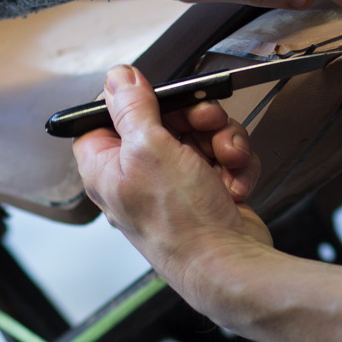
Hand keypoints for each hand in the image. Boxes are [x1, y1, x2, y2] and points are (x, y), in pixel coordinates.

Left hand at [71, 64, 271, 305]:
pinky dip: (235, 166)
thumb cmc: (180, 222)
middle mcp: (137, 174)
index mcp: (106, 166)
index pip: (106, 116)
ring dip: (222, 141)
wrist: (229, 265)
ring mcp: (175, 184)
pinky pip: (223, 158)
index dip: (134, 102)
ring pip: (200, 135)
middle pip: (163, 119)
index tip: (160, 98)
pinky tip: (235, 184)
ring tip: (227, 160)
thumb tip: (117, 76)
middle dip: (195, 118)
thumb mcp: (149, 148)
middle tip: (206, 123)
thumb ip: (131, 107)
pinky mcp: (208, 191)